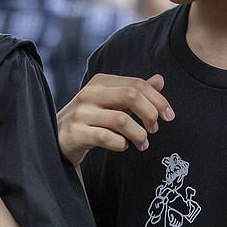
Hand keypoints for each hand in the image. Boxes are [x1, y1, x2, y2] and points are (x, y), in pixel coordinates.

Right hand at [57, 73, 173, 166]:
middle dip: (150, 114)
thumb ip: (133, 92)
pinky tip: (122, 146)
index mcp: (99, 82)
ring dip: (139, 134)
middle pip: (131, 95)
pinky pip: (107, 138)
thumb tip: (159, 80)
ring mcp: (80, 113)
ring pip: (122, 120)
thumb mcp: (110, 103)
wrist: (58, 139)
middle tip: (155, 129)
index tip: (168, 115)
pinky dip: (121, 144)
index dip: (158, 100)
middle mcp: (89, 94)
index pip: (136, 84)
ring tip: (142, 143)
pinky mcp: (75, 132)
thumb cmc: (89, 119)